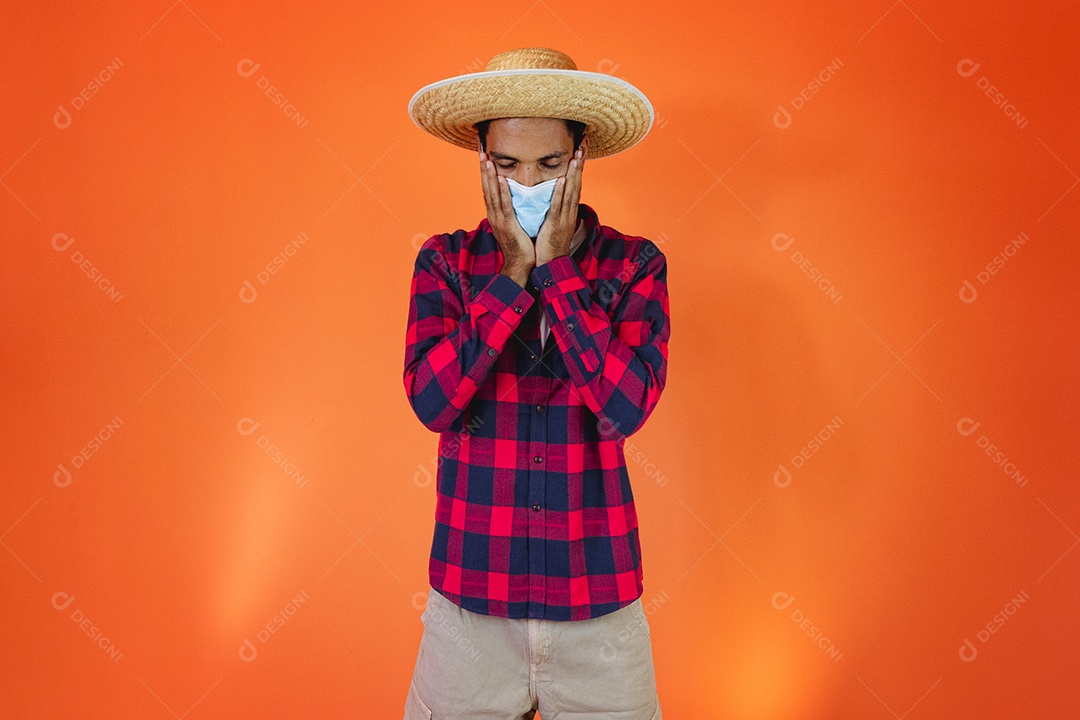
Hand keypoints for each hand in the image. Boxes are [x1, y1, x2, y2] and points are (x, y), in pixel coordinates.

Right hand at [479, 147, 534, 281]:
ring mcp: (499, 220)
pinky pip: (504, 205)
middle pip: (486, 187)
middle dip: (483, 168)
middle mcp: (494, 214)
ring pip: (492, 193)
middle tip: (480, 150)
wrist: (520, 264)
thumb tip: (513, 199)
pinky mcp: (508, 225)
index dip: (485, 172)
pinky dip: (502, 191)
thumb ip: (511, 211)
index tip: (484, 155)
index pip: (488, 188)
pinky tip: (500, 179)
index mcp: (495, 213)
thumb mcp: (513, 223)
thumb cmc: (520, 244)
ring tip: (487, 159)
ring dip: (489, 175)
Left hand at [535, 135, 587, 265]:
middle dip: (580, 164)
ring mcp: (564, 218)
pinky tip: (563, 179)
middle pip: (577, 183)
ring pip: (571, 191)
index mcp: (568, 210)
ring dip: (574, 173)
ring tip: (577, 156)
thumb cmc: (550, 245)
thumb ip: (555, 208)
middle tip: (584, 144)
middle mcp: (569, 211)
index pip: (575, 184)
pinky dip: (561, 192)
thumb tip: (553, 196)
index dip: (578, 167)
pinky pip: (558, 206)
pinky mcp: (555, 225)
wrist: (550, 265)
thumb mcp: (554, 222)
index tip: (581, 150)